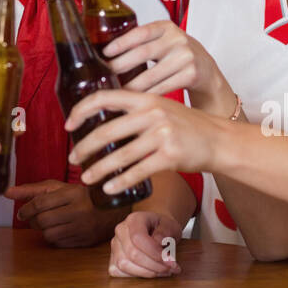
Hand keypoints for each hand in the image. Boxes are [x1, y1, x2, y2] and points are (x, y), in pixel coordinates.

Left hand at [6, 180, 127, 247]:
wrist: (111, 211)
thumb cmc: (79, 196)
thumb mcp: (58, 188)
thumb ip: (32, 190)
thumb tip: (7, 193)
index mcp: (73, 193)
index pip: (41, 203)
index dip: (26, 209)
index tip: (21, 213)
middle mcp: (79, 210)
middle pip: (44, 220)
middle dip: (34, 221)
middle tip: (34, 218)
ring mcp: (83, 228)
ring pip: (49, 234)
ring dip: (43, 230)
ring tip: (47, 223)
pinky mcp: (84, 241)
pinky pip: (58, 244)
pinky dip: (53, 238)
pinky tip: (58, 229)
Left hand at [65, 90, 230, 196]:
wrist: (219, 140)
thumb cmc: (188, 126)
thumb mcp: (162, 107)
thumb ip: (136, 110)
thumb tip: (103, 121)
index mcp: (146, 98)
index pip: (105, 98)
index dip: (81, 110)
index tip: (69, 124)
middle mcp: (152, 114)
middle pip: (107, 131)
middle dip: (84, 147)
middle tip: (73, 159)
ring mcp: (161, 135)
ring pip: (120, 155)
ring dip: (99, 170)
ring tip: (86, 178)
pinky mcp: (169, 156)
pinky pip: (138, 172)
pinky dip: (120, 182)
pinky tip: (109, 189)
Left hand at [102, 21, 232, 109]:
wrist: (208, 71)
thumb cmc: (178, 56)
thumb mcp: (164, 41)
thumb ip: (143, 43)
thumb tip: (107, 54)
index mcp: (166, 27)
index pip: (141, 32)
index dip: (121, 42)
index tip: (105, 53)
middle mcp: (177, 39)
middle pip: (143, 53)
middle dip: (120, 66)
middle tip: (104, 76)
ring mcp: (186, 57)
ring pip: (151, 75)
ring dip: (131, 86)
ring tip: (116, 91)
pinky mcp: (191, 74)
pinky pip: (163, 88)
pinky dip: (147, 95)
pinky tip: (136, 100)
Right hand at [108, 211, 182, 277]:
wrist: (156, 229)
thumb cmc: (162, 228)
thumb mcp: (170, 225)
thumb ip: (165, 232)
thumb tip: (157, 242)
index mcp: (134, 219)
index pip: (138, 238)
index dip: (154, 252)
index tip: (171, 261)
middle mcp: (120, 231)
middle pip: (132, 254)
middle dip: (155, 265)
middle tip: (171, 268)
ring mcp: (115, 245)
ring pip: (124, 265)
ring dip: (147, 272)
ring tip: (164, 271)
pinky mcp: (113, 259)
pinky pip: (120, 272)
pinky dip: (137, 275)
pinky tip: (151, 272)